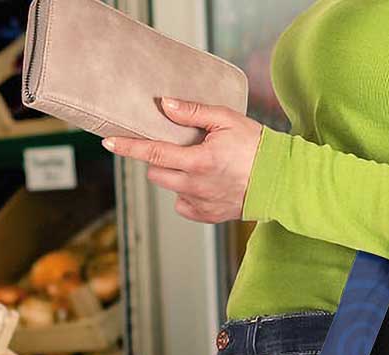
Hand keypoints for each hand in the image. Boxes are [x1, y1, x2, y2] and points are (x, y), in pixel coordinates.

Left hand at [102, 97, 262, 222]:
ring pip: (170, 188)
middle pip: (156, 173)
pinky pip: (183, 204)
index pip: (153, 153)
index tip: (109, 143)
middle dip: (158, 159)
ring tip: (197, 164)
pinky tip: (204, 183)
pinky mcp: (207, 216)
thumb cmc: (256, 146)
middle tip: (176, 147)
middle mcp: (195, 186)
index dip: (128, 147)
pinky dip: (187, 193)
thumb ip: (192, 112)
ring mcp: (200, 204)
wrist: (280, 181)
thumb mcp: (226, 119)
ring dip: (174, 175)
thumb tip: (164, 105)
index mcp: (198, 161)